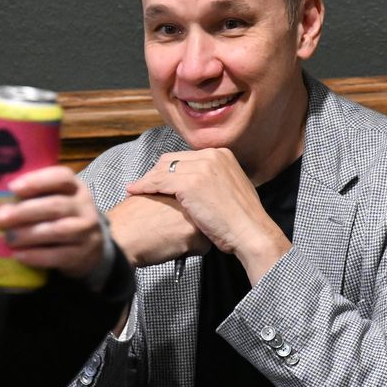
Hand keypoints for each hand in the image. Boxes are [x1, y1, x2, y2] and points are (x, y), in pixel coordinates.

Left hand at [0, 165, 104, 278]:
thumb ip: (19, 194)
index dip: (37, 181)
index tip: (12, 187)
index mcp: (73, 187)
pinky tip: (19, 256)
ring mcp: (86, 231)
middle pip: (56, 205)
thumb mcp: (48, 201)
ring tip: (6, 238)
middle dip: (24, 211)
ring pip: (57, 230)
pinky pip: (59, 255)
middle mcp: (83, 206)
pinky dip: (37, 256)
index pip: (61, 177)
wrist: (89, 249)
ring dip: (28, 234)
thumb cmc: (58, 219)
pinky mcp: (82, 254)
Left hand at [126, 149, 290, 283]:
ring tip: (136, 188)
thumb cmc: (243, 220)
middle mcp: (211, 155)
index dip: (170, 169)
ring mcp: (200, 168)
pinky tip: (135, 191)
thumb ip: (218, 181)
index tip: (159, 179)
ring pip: (163, 169)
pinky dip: (145, 186)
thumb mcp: (234, 189)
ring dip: (147, 179)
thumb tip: (206, 187)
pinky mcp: (189, 183)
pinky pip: (159, 181)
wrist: (251, 232)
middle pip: (172, 159)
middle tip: (145, 185)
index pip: (186, 157)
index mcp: (222, 155)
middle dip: (156, 172)